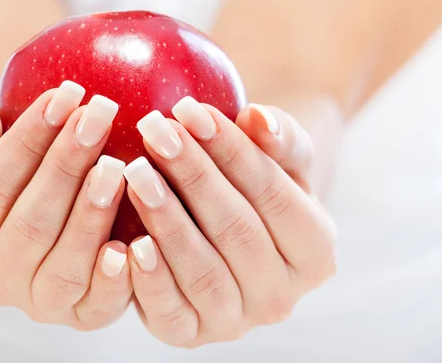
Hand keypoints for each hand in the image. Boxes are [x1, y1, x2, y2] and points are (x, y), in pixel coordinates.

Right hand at [0, 81, 131, 329]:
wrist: (44, 221)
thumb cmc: (13, 179)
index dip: (27, 141)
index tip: (64, 95)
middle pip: (30, 223)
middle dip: (67, 164)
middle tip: (101, 114)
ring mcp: (38, 304)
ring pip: (64, 264)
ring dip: (92, 214)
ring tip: (119, 165)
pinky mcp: (82, 317)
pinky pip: (98, 306)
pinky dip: (115, 278)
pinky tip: (133, 242)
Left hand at [124, 97, 336, 347]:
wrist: (228, 233)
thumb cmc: (255, 186)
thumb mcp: (281, 160)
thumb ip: (280, 139)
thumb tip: (259, 119)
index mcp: (316, 251)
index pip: (274, 195)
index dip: (232, 150)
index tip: (190, 110)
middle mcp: (282, 296)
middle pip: (236, 230)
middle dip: (193, 176)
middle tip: (154, 132)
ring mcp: (237, 321)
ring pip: (203, 272)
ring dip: (167, 220)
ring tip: (135, 173)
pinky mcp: (191, 334)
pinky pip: (170, 313)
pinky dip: (150, 280)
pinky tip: (130, 242)